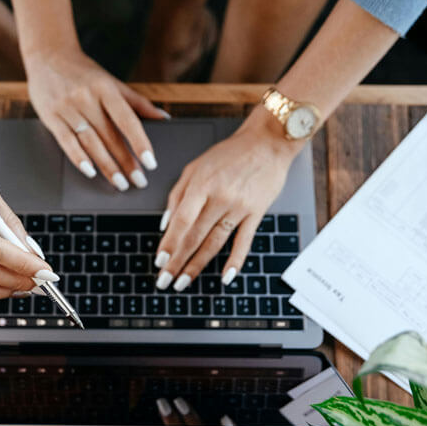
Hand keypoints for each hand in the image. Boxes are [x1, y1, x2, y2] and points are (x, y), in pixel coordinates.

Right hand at [25, 47, 167, 190]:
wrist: (48, 56)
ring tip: (120, 183)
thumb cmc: (84, 73)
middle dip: (126, 162)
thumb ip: (137, 103)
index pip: (127, 120)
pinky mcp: (51, 116)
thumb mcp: (112, 83)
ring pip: (91, 142)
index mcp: (106, 89)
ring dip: (106, 165)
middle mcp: (87, 98)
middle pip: (110, 136)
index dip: (140, 143)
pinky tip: (90, 172)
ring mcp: (68, 108)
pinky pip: (66, 141)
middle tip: (138, 181)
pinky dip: (78, 158)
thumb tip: (164, 118)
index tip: (150, 163)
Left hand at [153, 109, 301, 290]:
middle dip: (177, 262)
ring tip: (183, 282)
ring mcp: (239, 207)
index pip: (181, 221)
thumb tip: (165, 224)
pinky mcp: (256, 213)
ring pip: (214, 242)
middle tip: (165, 281)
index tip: (159, 261)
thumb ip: (177, 194)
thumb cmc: (229, 154)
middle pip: (194, 236)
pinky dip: (235, 261)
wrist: (267, 143)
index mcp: (201, 185)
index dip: (169, 243)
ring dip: (197, 265)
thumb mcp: (195, 167)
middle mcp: (219, 198)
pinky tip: (225, 277)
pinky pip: (244, 242)